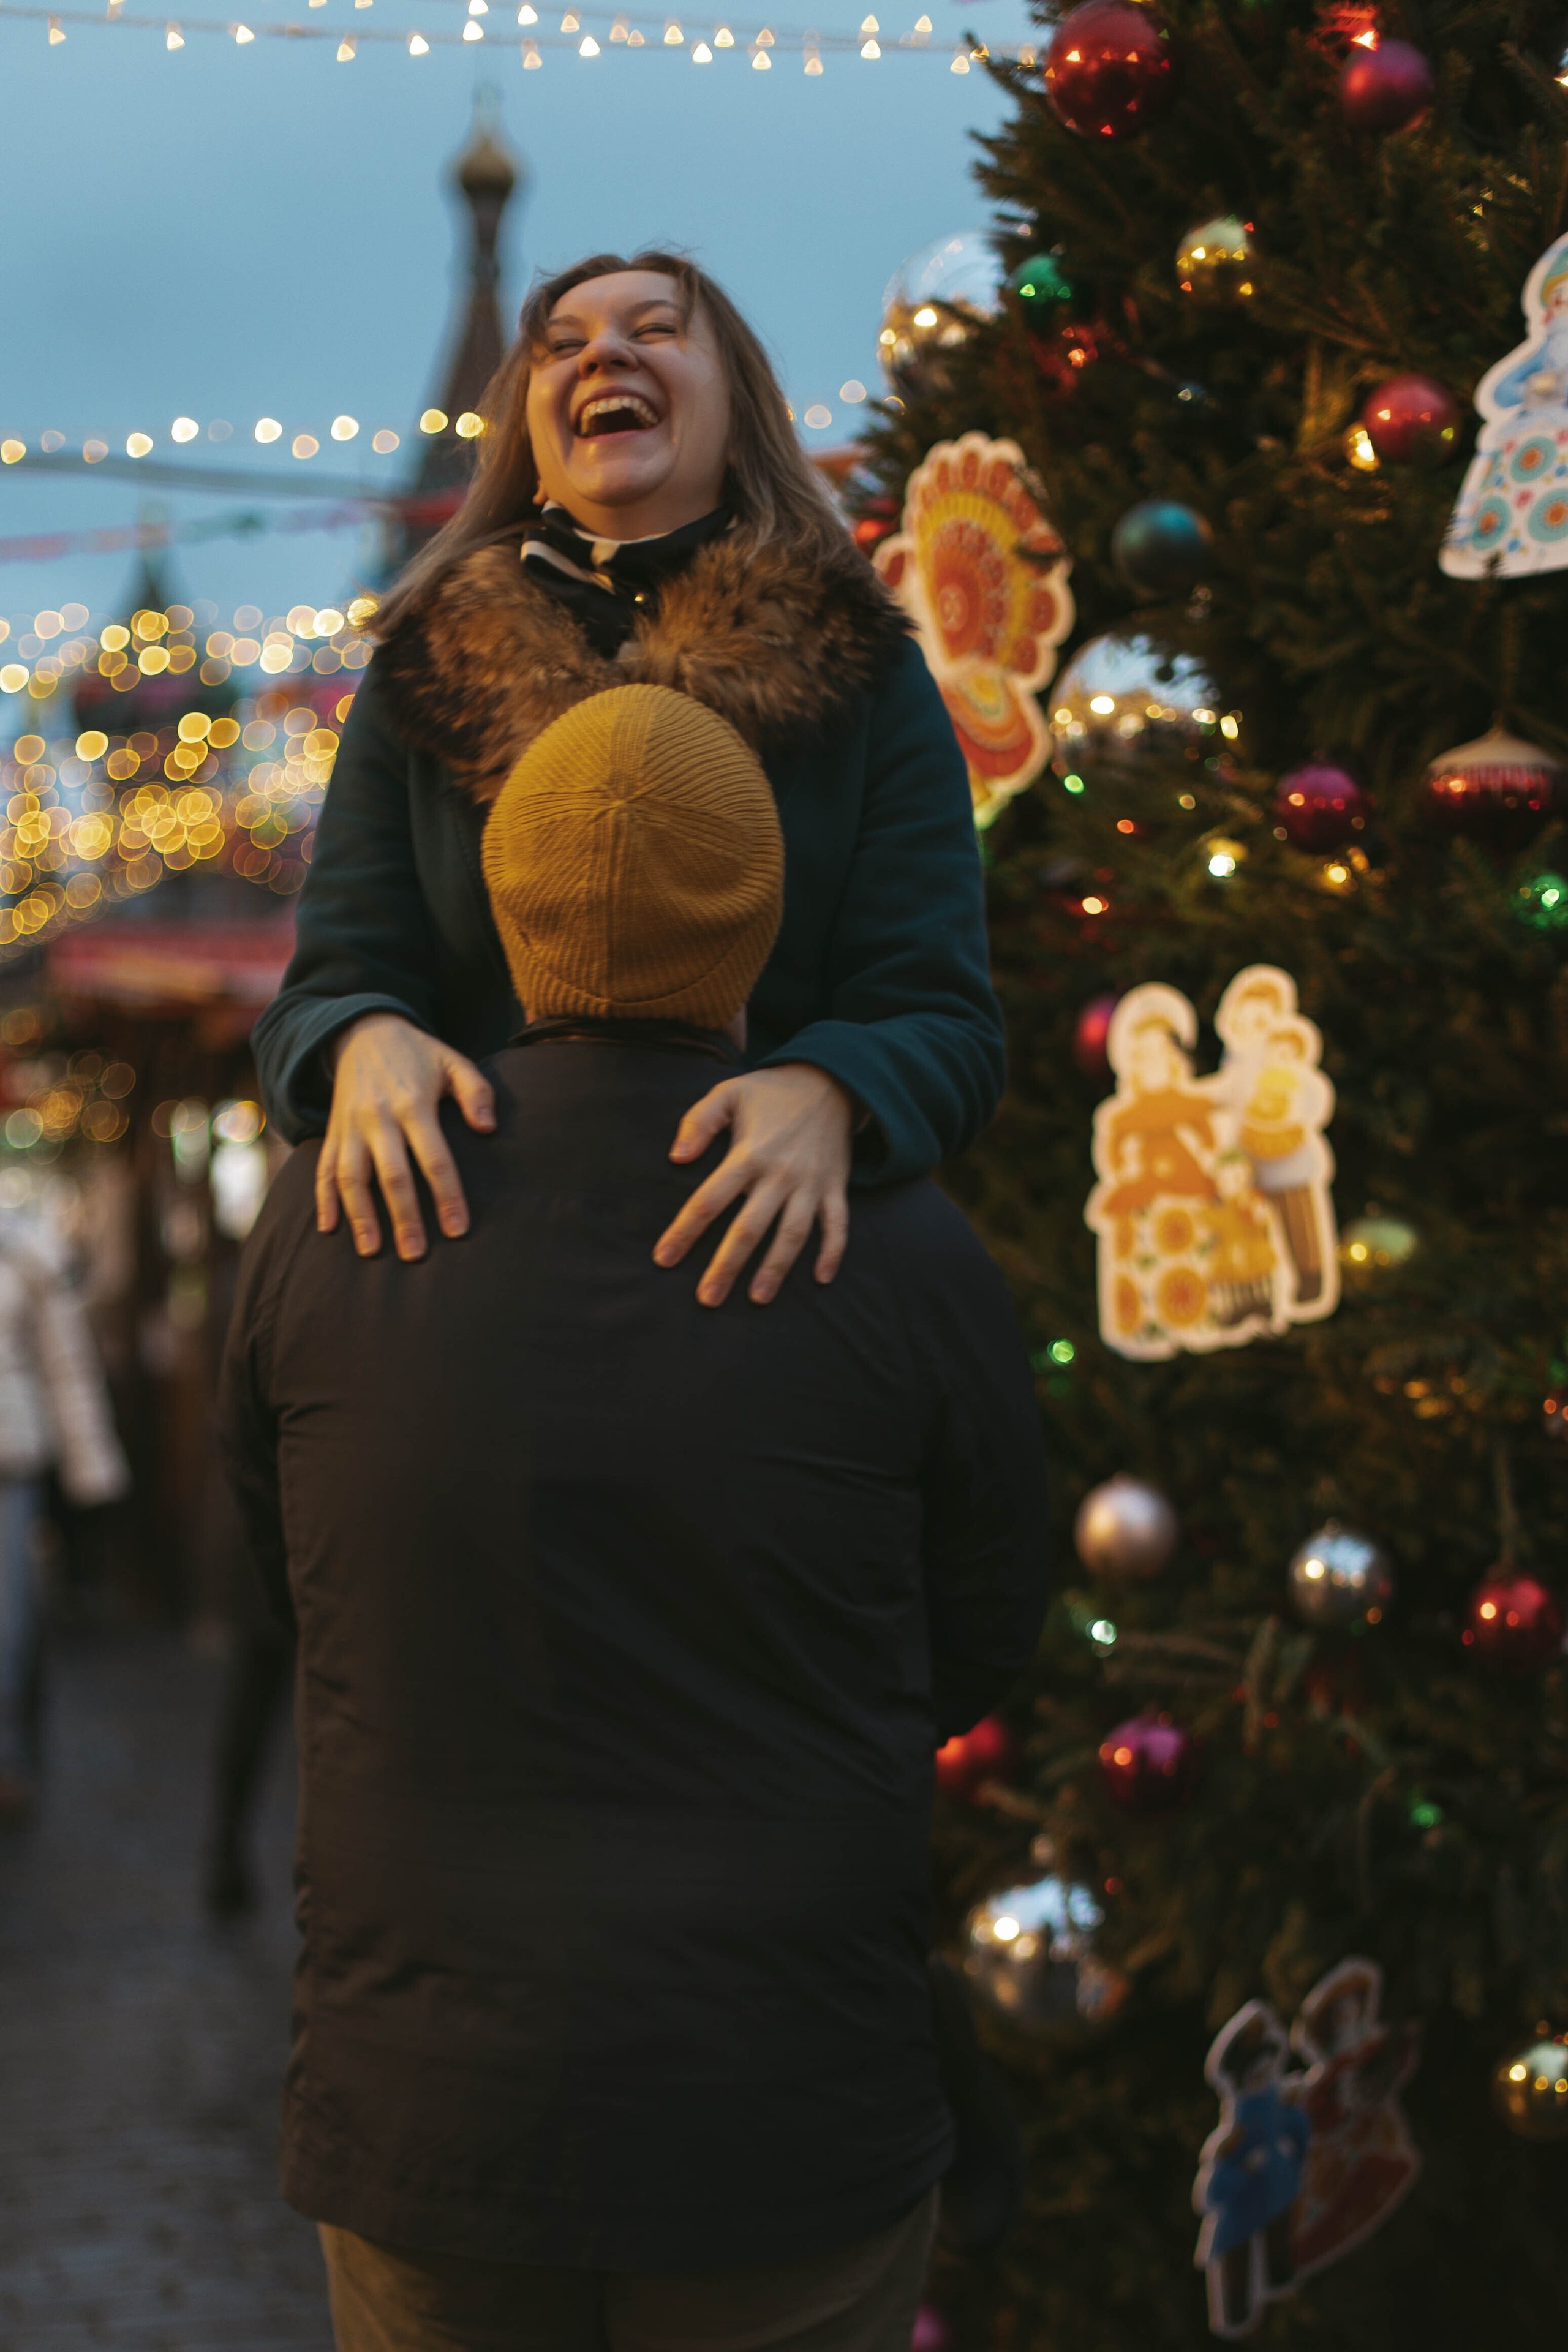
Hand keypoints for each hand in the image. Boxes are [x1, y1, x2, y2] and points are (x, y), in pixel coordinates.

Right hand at [317, 1013, 494, 1260]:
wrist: (363, 1030)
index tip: (457, 1229)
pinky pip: (323, 1168)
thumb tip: (487, 1128)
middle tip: (416, 1255)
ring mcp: (350, 1126)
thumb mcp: (453, 1061)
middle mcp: (377, 1117)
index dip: (446, 1194)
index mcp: (412, 1103)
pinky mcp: (332, 1131)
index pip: (434, 1157)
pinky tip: (328, 1228)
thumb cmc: (418, 1054)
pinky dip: (323, 1199)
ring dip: (360, 1216)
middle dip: (403, 1217)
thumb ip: (476, 1092)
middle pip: (391, 1175)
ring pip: (350, 1177)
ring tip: (371, 1251)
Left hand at [654, 1063, 852, 1307]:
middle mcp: (780, 1174)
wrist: (832, 1079)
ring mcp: (811, 1183)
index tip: (664, 1259)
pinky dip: (833, 1252)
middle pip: (749, 1228)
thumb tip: (676, 1158)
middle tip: (708, 1299)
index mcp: (748, 1154)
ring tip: (757, 1299)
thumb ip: (698, 1121)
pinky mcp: (835, 1187)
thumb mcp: (728, 1092)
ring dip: (776, 1269)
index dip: (684, 1231)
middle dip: (727, 1266)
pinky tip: (822, 1279)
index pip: (709, 1200)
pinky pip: (838, 1225)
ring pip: (793, 1234)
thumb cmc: (770, 1091)